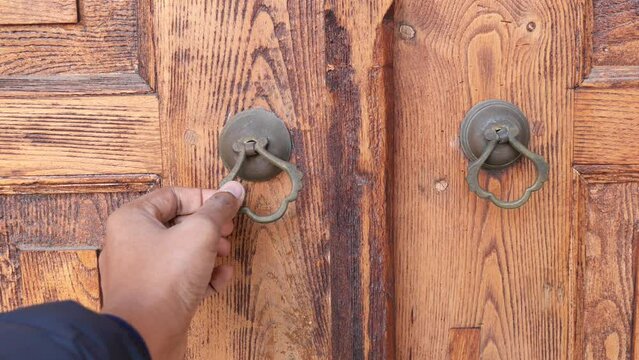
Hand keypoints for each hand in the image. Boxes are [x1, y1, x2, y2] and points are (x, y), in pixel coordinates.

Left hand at [99, 182, 244, 359]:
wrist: (146, 334)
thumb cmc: (165, 277)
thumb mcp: (200, 233)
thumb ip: (219, 208)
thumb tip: (235, 189)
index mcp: (133, 219)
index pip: (173, 195)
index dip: (204, 197)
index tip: (228, 206)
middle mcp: (131, 242)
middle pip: (177, 222)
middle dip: (209, 226)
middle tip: (228, 231)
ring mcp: (140, 271)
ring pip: (181, 250)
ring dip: (209, 250)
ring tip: (225, 254)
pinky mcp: (152, 295)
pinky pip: (180, 276)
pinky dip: (202, 274)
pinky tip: (221, 277)